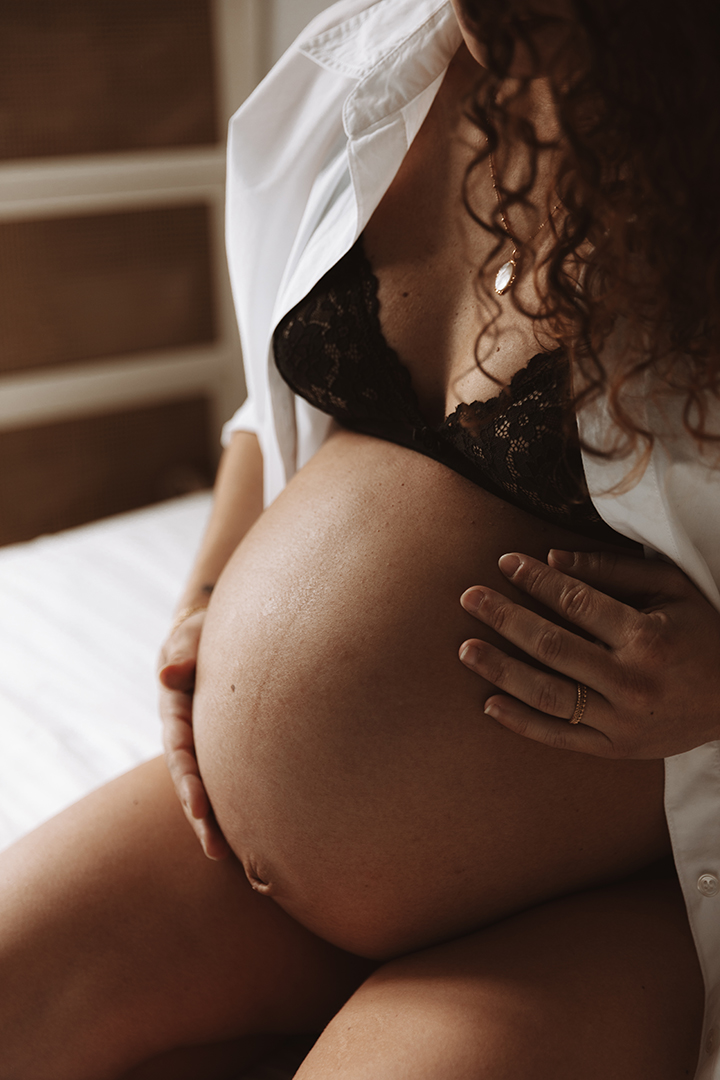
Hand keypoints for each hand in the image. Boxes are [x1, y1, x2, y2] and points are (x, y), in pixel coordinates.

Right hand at [158, 610, 230, 858]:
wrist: (214, 631)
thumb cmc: (199, 631)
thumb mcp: (187, 634)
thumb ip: (182, 652)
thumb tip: (169, 676)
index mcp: (176, 710)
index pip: (180, 751)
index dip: (187, 781)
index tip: (199, 809)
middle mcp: (189, 734)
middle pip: (193, 781)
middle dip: (202, 816)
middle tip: (216, 849)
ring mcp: (208, 742)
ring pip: (213, 785)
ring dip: (220, 820)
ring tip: (234, 858)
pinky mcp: (229, 746)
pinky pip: (233, 777)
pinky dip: (240, 802)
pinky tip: (263, 830)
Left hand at [458, 549, 719, 758]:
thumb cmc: (706, 631)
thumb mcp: (672, 589)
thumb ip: (613, 570)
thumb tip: (552, 559)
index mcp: (647, 636)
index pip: (576, 603)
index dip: (536, 580)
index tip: (504, 562)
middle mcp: (632, 681)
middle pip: (552, 646)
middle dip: (504, 618)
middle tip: (468, 597)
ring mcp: (623, 721)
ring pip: (547, 695)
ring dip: (501, 670)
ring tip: (466, 650)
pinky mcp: (618, 749)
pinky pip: (560, 738)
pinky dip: (522, 723)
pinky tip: (489, 704)